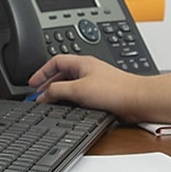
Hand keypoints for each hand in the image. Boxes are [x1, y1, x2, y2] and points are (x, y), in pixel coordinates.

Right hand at [31, 53, 146, 120]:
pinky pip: (81, 96)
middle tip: (39, 96)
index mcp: (82, 62)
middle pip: (62, 74)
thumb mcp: (78, 89)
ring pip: (71, 86)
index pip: (55, 61)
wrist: (138, 101)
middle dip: (48, 84)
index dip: (41, 71)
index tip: (32, 83)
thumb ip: (57, 90)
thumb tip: (43, 95)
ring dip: (60, 94)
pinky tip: (69, 110)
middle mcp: (89, 70)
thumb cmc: (116, 90)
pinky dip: (71, 101)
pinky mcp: (102, 95)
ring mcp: (95, 83)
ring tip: (51, 103)